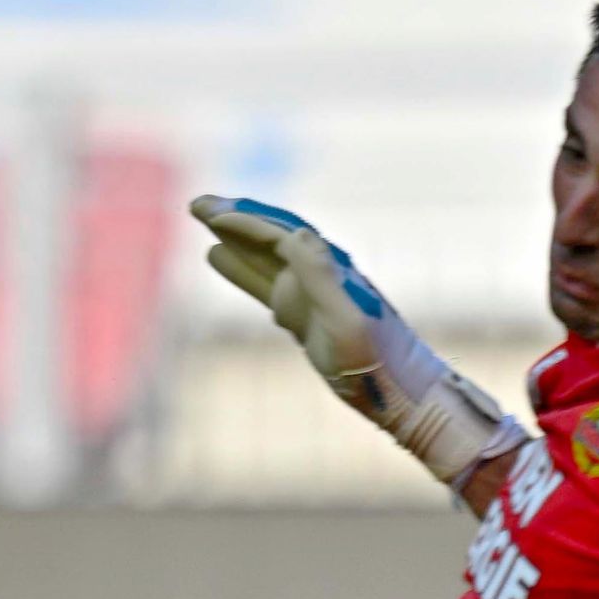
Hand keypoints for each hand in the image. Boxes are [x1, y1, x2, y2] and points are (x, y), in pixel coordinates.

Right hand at [190, 194, 521, 487]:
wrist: (401, 393)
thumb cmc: (377, 362)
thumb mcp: (347, 320)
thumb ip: (321, 276)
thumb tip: (296, 232)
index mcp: (327, 269)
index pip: (279, 235)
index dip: (245, 223)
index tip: (211, 215)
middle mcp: (318, 274)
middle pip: (269, 236)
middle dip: (234, 219)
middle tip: (197, 204)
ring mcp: (310, 294)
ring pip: (264, 257)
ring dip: (234, 238)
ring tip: (204, 223)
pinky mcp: (304, 315)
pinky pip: (265, 284)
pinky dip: (241, 268)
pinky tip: (221, 260)